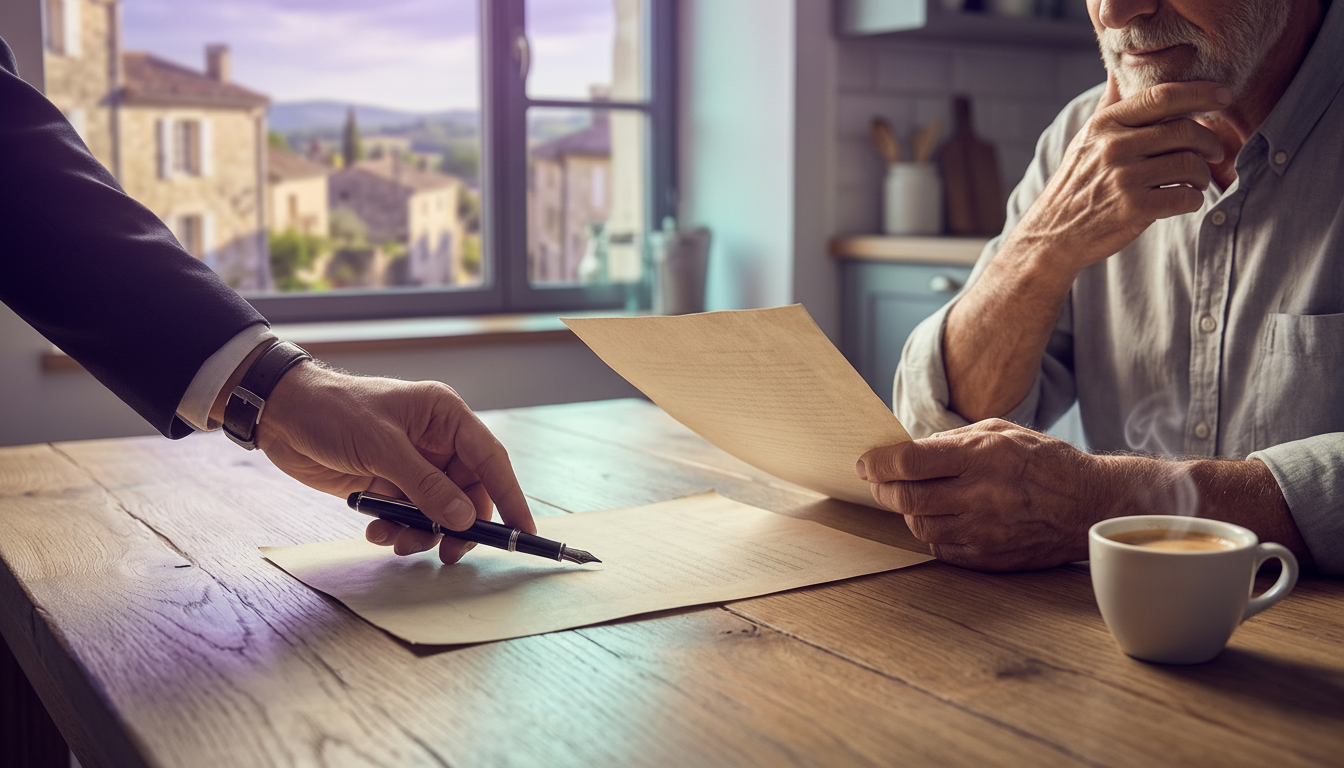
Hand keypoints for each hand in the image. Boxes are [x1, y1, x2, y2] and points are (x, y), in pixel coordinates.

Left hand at [254, 361, 535, 563]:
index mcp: (445, 417)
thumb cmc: (333, 411)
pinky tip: (375, 530)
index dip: (510, 496)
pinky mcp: (389, 484)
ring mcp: (412, 465)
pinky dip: (397, 529)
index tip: (523, 532)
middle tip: (448, 554)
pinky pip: (409, 517)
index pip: (491, 460)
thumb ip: (425, 485)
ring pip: (438, 511)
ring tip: (397, 542)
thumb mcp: (383, 447)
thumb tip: (464, 519)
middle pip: (467, 493)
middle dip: (458, 526)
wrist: (280, 414)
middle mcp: (435, 442)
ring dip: (422, 533)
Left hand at [856, 420, 1103, 570]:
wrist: (1090, 504)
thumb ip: (952, 441)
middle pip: (907, 498)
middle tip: (879, 482)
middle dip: (883, 489)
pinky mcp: (989, 558)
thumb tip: (907, 451)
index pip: (911, 462)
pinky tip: (938, 519)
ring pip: (919, 526)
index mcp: (982, 456)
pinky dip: (931, 533)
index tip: (866, 463)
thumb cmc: (1044, 461)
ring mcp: (984, 531)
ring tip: (911, 498)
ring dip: (906, 512)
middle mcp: (981, 495)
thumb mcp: (1001, 431)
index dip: (879, 463)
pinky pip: (940, 548)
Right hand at [1008, 73, 1230, 271]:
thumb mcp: (1085, 139)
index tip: (1225, 96)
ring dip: (1203, 175)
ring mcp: (1125, 178)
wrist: (1052, 234)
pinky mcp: (1135, 208)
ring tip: (1196, 181)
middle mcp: (1114, 147)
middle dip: (1210, 142)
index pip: (1162, 96)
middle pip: (1185, 131)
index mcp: (1105, 125)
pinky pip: (1186, 197)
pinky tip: (1185, 200)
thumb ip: (1108, 105)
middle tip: (1214, 152)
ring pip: (1190, 165)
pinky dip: (1194, 200)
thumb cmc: (1077, 184)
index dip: (1200, 93)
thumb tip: (1118, 69)